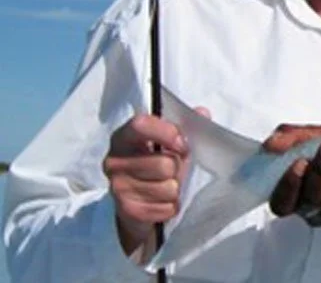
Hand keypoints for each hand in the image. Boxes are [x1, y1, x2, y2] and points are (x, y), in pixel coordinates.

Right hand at [103, 108, 208, 254]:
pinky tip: (162, 202)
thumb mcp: (170, 142)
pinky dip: (171, 206)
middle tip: (174, 170)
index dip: (168, 133)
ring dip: (175, 189)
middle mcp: (114, 161)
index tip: (182, 144)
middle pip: (163, 163)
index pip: (141, 125)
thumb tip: (202, 113)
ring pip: (168, 187)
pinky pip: (166, 208)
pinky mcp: (126, 211)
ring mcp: (118, 187)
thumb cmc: (157, 163)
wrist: (137, 202)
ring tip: (168, 186)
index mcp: (124, 136)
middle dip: (177, 169)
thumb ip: (185, 126)